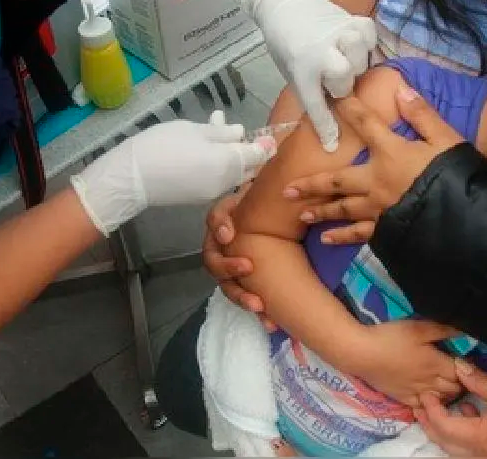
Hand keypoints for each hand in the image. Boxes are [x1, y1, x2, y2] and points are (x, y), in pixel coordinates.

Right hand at [71, 111, 275, 233]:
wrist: (130, 179)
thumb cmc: (163, 147)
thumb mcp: (194, 131)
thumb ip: (221, 133)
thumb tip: (241, 133)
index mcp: (229, 164)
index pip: (257, 154)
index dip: (265, 144)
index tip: (269, 134)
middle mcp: (225, 183)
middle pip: (246, 167)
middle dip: (249, 152)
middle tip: (244, 133)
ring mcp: (211, 193)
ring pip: (231, 173)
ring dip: (231, 156)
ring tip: (218, 132)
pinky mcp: (196, 197)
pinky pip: (216, 179)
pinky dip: (217, 164)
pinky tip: (205, 149)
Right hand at [201, 192, 276, 330]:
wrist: (270, 222)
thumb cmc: (263, 205)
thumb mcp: (259, 191)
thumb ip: (259, 183)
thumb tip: (268, 164)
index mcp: (223, 221)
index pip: (214, 220)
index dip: (219, 227)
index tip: (229, 234)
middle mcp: (221, 247)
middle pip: (214, 261)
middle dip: (228, 267)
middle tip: (247, 267)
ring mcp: (229, 269)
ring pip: (227, 286)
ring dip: (241, 296)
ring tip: (259, 306)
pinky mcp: (243, 285)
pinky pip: (245, 300)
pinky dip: (257, 313)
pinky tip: (272, 322)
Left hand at [233, 0, 375, 151]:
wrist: (284, 3)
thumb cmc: (286, 43)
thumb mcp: (290, 72)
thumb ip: (311, 91)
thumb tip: (333, 115)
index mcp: (302, 68)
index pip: (316, 105)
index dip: (326, 129)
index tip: (333, 145)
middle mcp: (323, 51)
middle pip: (345, 79)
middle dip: (341, 85)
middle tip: (333, 81)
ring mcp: (341, 33)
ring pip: (361, 59)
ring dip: (355, 65)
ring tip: (345, 63)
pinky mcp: (354, 20)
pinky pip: (370, 38)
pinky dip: (367, 45)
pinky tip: (356, 47)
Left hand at [284, 84, 463, 244]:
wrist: (465, 219)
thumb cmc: (457, 175)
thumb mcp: (446, 139)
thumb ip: (422, 115)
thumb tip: (401, 90)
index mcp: (390, 152)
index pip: (365, 124)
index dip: (349, 108)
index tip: (332, 97)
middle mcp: (376, 180)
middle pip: (336, 179)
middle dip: (311, 182)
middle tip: (287, 188)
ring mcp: (378, 207)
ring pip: (341, 208)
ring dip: (320, 209)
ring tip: (301, 212)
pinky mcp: (385, 229)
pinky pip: (358, 233)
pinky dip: (341, 236)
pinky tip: (326, 238)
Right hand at [347, 320, 462, 406]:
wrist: (361, 353)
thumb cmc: (391, 337)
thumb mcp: (418, 328)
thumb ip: (442, 330)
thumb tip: (465, 332)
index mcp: (436, 363)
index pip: (461, 371)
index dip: (465, 367)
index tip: (464, 360)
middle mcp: (430, 382)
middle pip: (454, 388)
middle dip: (460, 382)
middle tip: (457, 372)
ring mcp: (416, 392)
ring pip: (441, 400)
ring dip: (448, 394)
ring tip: (446, 384)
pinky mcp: (402, 398)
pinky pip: (423, 407)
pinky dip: (430, 404)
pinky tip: (429, 396)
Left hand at [415, 360, 486, 456]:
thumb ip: (480, 381)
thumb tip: (458, 366)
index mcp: (480, 438)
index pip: (444, 427)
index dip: (431, 410)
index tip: (425, 394)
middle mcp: (481, 453)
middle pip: (445, 442)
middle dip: (430, 424)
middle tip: (421, 406)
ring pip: (456, 448)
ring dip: (445, 430)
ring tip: (445, 408)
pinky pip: (471, 448)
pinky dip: (462, 433)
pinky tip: (470, 413)